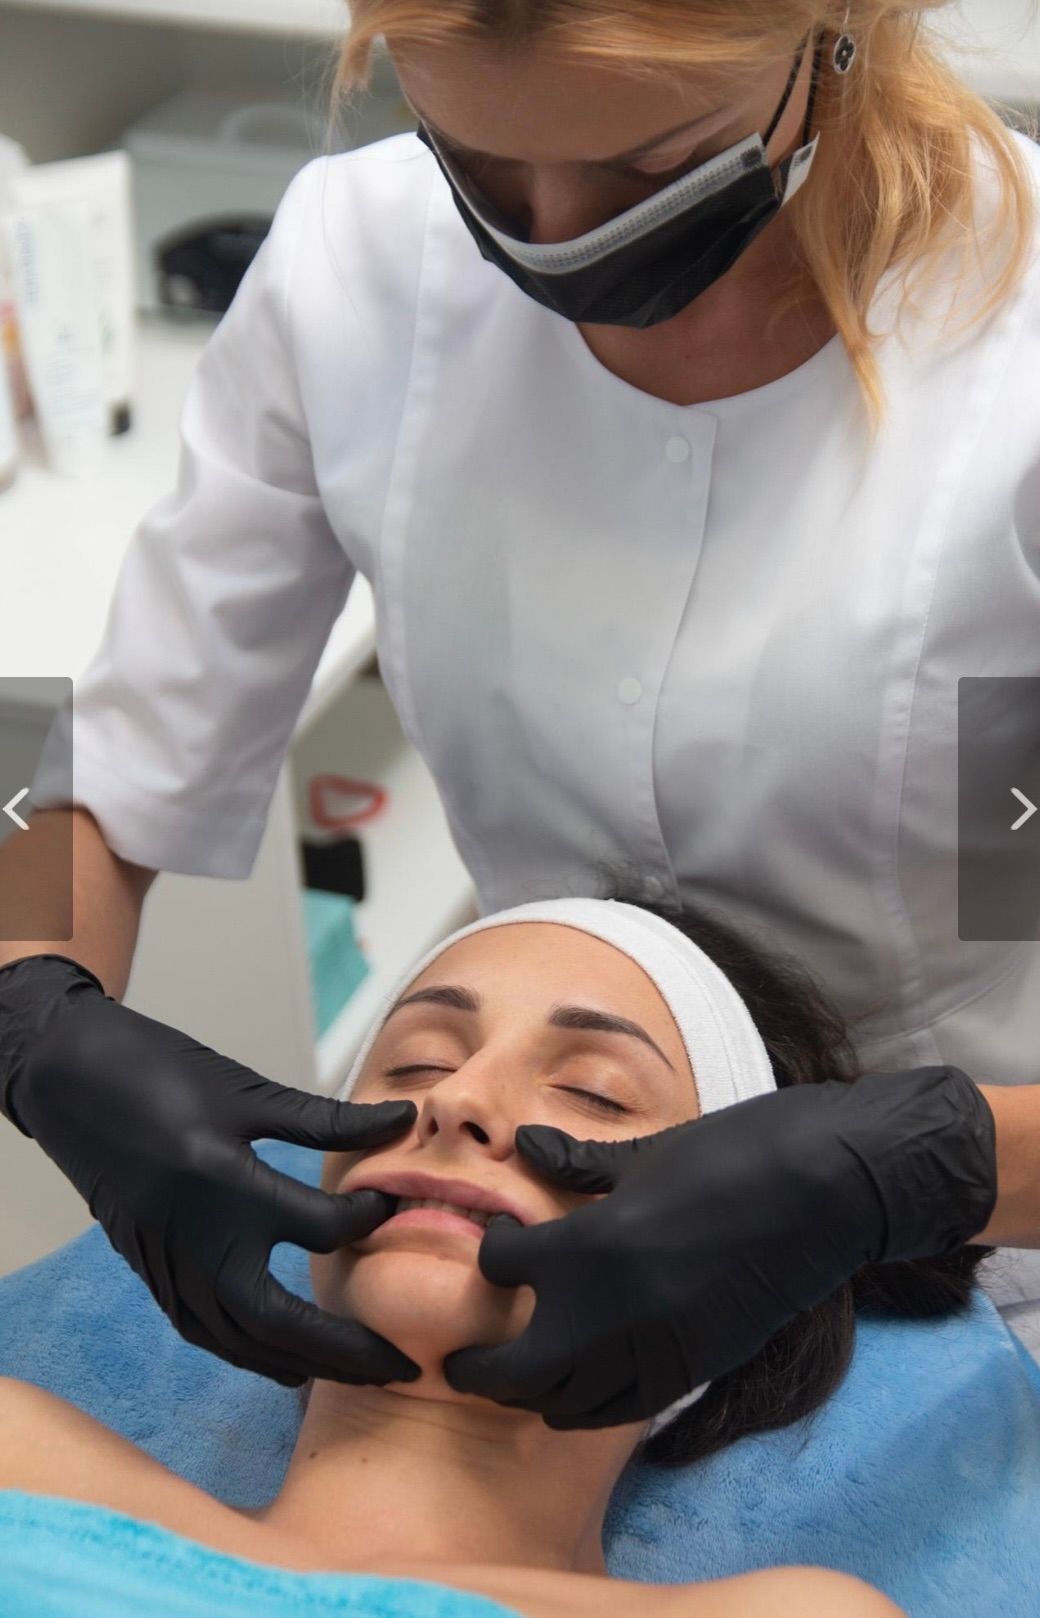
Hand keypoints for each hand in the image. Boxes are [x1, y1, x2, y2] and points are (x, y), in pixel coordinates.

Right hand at [0, 956, 420, 1387]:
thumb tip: (405, 1120)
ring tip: (360, 1374)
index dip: (368, 1217)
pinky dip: (252, 1354)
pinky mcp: (151, 1273)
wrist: (69, 1081)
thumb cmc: (159, 1072)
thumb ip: (328, 1119)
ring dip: (303, 1363)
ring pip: (240, 1341)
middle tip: (404, 1367)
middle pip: (279, 1320)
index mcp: (225, 1181)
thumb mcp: (248, 1091)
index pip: (319, 1225)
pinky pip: (206, 1333)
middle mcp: (194, 1238)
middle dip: (345, 1351)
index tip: (394, 1204)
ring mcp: (167, 1264)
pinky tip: (289, 1361)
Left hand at [443, 1067, 996, 1427]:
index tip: (498, 1246)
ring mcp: (655, 1351)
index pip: (503, 1267)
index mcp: (591, 1243)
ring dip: (532, 1393)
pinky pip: (621, 1411)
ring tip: (519, 1373)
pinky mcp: (695, 1371)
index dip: (492, 1255)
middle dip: (481, 1367)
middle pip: (515, 1373)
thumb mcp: (650, 1150)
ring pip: (565, 1407)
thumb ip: (581, 1163)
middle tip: (464, 1357)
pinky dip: (589, 1404)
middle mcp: (611, 1314)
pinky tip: (581, 1382)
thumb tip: (527, 1145)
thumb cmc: (740, 1150)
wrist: (830, 1189)